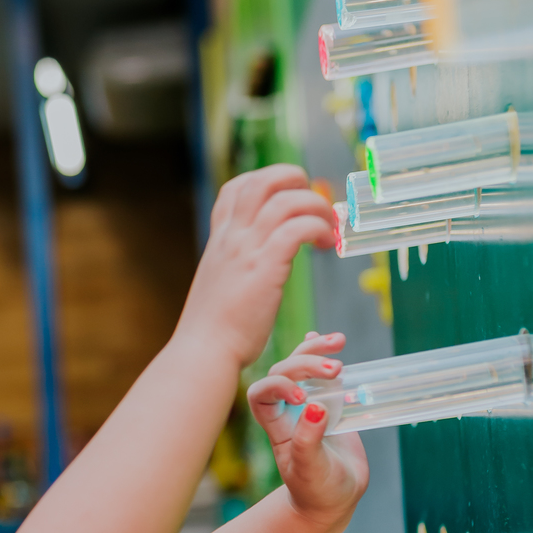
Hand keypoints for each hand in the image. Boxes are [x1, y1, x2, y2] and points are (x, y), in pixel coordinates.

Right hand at [178, 166, 336, 370]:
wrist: (204, 352)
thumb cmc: (213, 331)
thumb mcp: (219, 288)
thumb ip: (235, 270)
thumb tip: (252, 270)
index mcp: (220, 241)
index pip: (236, 188)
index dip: (265, 182)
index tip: (287, 198)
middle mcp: (232, 237)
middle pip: (262, 180)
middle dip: (295, 180)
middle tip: (313, 203)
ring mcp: (247, 249)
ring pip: (287, 199)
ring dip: (316, 206)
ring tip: (328, 229)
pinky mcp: (266, 266)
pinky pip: (299, 227)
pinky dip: (319, 228)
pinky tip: (324, 245)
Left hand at [247, 331, 368, 524]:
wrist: (334, 499)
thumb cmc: (317, 490)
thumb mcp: (311, 470)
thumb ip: (309, 441)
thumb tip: (316, 407)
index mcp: (275, 427)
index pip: (260, 394)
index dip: (278, 386)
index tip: (303, 397)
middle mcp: (287, 411)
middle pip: (282, 372)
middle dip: (305, 364)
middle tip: (336, 369)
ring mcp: (307, 404)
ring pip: (300, 366)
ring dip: (315, 351)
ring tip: (340, 342)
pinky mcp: (329, 402)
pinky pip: (320, 373)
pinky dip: (321, 354)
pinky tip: (333, 340)